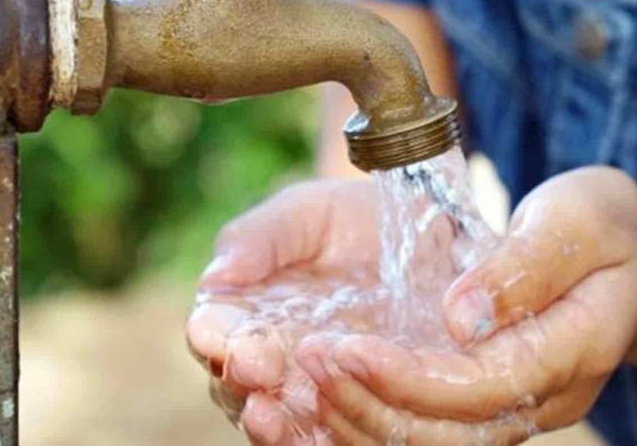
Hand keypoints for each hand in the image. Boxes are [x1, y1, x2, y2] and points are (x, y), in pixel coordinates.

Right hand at [186, 178, 383, 444]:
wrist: (422, 236)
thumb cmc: (351, 219)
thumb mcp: (307, 214)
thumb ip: (260, 238)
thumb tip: (215, 276)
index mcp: (242, 310)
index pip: (214, 332)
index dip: (219, 339)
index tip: (238, 341)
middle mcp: (265, 358)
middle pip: (236, 383)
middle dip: (243, 382)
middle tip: (262, 374)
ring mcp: (307, 388)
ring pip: (275, 419)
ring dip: (272, 424)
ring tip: (274, 415)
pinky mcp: (352, 407)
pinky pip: (326, 436)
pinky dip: (316, 440)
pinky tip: (321, 435)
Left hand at [293, 166, 636, 443]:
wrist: (627, 256)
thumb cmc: (601, 224)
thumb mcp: (577, 219)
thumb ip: (524, 267)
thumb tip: (460, 316)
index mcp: (575, 350)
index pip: (483, 387)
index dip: (409, 379)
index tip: (345, 347)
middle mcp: (546, 397)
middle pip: (449, 434)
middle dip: (368, 405)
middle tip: (306, 361)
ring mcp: (518, 410)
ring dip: (360, 422)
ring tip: (302, 380)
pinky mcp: (488, 407)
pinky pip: (426, 433)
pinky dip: (370, 420)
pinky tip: (322, 397)